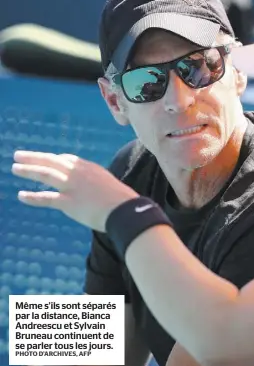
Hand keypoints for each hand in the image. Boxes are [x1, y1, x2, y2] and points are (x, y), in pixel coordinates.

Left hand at [11, 150, 138, 231]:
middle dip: (34, 158)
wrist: (125, 210)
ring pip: (45, 174)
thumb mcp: (111, 185)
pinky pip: (46, 198)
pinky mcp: (68, 202)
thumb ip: (99, 184)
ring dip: (28, 170)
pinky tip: (21, 196)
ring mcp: (72, 186)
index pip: (68, 159)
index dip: (55, 159)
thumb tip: (97, 191)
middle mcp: (79, 173)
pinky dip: (32, 197)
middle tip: (18, 155)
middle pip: (52, 161)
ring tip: (15, 168)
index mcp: (90, 168)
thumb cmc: (123, 200)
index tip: (48, 159)